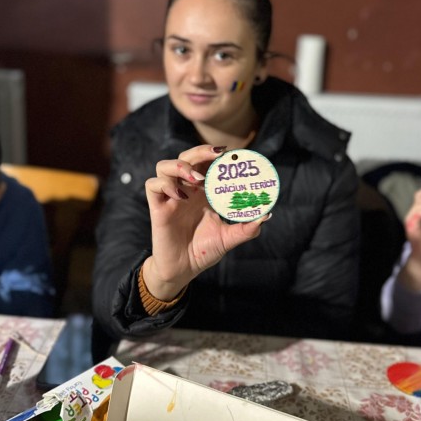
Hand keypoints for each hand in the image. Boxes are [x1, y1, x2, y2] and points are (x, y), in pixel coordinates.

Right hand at [142, 144, 270, 300]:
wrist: (184, 270)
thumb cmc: (204, 250)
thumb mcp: (229, 238)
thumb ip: (247, 228)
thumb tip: (266, 215)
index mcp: (203, 192)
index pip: (207, 164)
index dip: (217, 155)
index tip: (233, 154)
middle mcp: (186, 189)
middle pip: (187, 157)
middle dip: (200, 151)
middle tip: (216, 155)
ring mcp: (170, 197)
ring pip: (165, 166)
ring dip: (180, 165)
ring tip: (196, 178)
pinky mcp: (158, 207)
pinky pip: (153, 185)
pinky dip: (165, 184)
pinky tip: (180, 196)